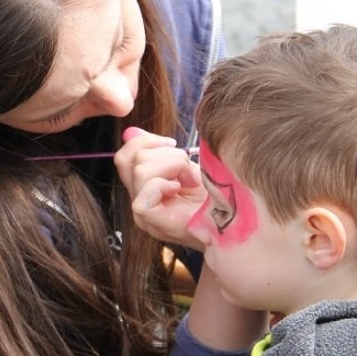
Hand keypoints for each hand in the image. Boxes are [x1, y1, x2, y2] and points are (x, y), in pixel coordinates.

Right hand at [115, 127, 204, 248]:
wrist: (232, 221)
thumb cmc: (214, 196)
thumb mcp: (184, 165)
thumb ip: (158, 151)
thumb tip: (131, 132)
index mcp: (144, 187)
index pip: (124, 157)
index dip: (145, 142)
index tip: (172, 144)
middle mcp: (139, 201)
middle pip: (131, 159)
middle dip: (166, 154)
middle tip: (187, 170)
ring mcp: (142, 215)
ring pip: (140, 171)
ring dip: (173, 166)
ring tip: (190, 180)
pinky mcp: (151, 223)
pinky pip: (144, 194)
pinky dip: (164, 185)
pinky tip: (181, 189)